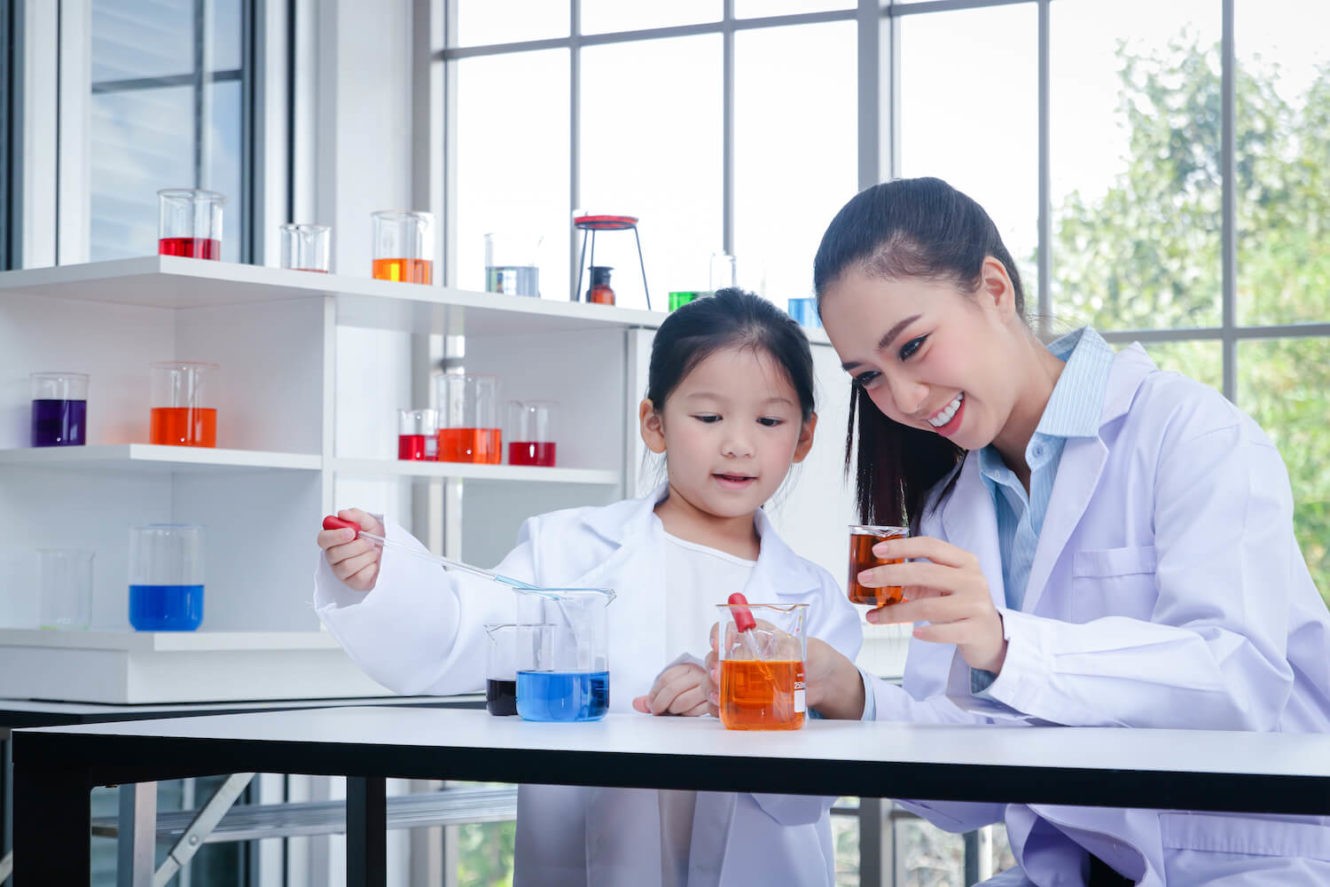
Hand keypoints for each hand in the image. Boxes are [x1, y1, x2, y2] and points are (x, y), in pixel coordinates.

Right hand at [317, 508, 383, 591]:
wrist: (389, 554)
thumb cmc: (375, 539)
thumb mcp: (370, 523)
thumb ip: (357, 516)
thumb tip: (343, 514)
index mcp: (333, 540)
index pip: (323, 539)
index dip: (335, 536)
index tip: (351, 532)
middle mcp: (333, 556)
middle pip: (335, 554)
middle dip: (357, 546)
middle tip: (369, 541)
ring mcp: (341, 571)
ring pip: (347, 566)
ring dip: (366, 556)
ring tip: (373, 551)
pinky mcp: (352, 582)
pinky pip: (359, 577)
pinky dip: (371, 568)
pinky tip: (373, 564)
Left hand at [632, 662, 709, 715]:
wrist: (718, 688)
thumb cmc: (693, 688)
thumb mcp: (673, 686)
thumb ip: (655, 695)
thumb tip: (637, 703)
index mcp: (687, 667)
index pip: (664, 680)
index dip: (654, 694)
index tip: (650, 704)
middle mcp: (698, 674)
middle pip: (671, 690)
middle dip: (660, 704)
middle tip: (657, 710)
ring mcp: (708, 687)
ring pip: (681, 702)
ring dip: (673, 710)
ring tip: (674, 709)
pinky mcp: (715, 701)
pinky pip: (695, 711)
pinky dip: (687, 714)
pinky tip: (687, 711)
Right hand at [703, 629, 865, 719]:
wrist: (825, 681)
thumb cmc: (815, 657)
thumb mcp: (806, 648)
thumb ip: (791, 649)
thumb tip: (774, 656)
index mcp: (758, 635)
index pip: (731, 627)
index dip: (719, 633)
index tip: (718, 644)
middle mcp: (745, 653)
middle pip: (716, 655)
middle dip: (712, 665)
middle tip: (718, 676)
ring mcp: (744, 676)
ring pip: (715, 678)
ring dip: (711, 686)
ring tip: (719, 696)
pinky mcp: (747, 695)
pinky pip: (725, 699)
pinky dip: (718, 704)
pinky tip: (722, 708)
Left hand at [858, 535, 1006, 672]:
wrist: (992, 637)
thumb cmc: (962, 606)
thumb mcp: (944, 586)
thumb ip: (919, 579)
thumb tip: (881, 576)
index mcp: (965, 561)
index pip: (930, 546)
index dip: (902, 546)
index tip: (877, 551)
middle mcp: (972, 580)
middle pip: (924, 573)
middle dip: (889, 575)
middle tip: (864, 579)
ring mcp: (976, 605)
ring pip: (928, 606)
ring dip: (896, 612)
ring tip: (875, 617)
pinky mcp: (975, 630)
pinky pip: (944, 631)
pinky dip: (926, 632)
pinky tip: (913, 632)